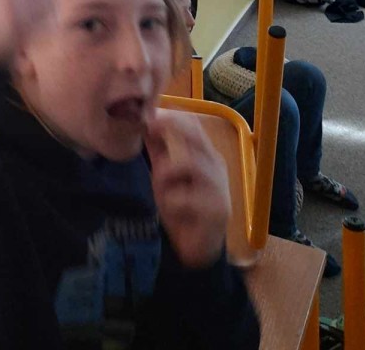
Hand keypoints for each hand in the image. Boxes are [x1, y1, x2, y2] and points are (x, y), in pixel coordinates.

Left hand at [145, 110, 230, 268]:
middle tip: (148, 132)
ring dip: (165, 173)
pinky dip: (172, 201)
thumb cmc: (183, 207)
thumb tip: (145, 121)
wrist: (199, 248)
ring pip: (189, 163)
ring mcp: (219, 187)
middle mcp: (216, 166)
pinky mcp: (217, 210)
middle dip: (168, 130)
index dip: (170, 116)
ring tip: (158, 186)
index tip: (147, 118)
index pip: (193, 123)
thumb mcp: (167, 174)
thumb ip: (159, 150)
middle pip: (194, 136)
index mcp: (206, 155)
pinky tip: (170, 209)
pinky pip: (186, 197)